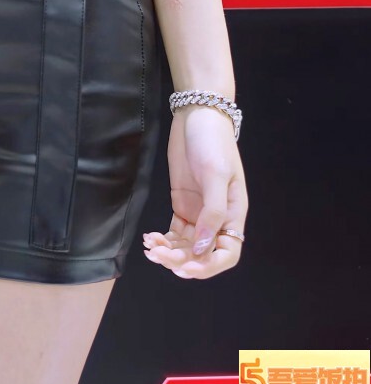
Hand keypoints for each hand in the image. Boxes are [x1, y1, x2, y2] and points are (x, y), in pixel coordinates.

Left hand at [141, 104, 247, 277]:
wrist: (196, 116)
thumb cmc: (212, 142)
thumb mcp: (215, 175)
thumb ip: (212, 213)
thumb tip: (203, 247)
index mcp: (233, 214)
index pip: (227, 254)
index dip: (208, 266)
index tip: (185, 267)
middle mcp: (217, 219)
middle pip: (202, 253)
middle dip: (181, 260)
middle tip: (158, 254)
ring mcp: (199, 212)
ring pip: (186, 246)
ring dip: (169, 252)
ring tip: (151, 247)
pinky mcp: (183, 204)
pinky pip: (175, 233)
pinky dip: (164, 240)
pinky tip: (150, 238)